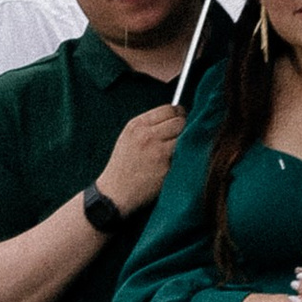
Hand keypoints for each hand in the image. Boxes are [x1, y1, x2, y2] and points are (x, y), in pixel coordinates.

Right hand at [96, 99, 187, 217]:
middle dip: (185, 127)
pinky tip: (178, 162)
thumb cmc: (124, 165)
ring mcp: (158, 151)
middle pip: (180, 121)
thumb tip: (178, 115)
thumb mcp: (129, 137)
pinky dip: (186, 157)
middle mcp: (147, 135)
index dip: (179, 114)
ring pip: (186, 136)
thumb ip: (150, 125)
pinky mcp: (167, 166)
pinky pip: (185, 155)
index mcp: (137, 125)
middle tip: (183, 136)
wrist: (115, 193)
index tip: (182, 120)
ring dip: (187, 142)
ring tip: (180, 150)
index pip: (169, 109)